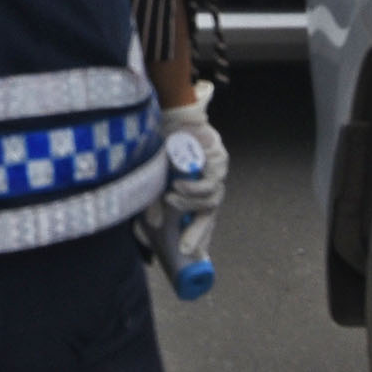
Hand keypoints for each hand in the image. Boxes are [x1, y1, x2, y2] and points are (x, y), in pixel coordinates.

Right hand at [157, 90, 228, 272]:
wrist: (169, 116)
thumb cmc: (161, 146)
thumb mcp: (154, 178)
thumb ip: (153, 201)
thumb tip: (154, 226)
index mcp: (197, 188)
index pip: (202, 218)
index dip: (199, 236)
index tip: (193, 256)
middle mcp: (210, 183)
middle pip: (210, 215)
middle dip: (199, 234)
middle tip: (187, 250)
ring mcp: (216, 173)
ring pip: (210, 201)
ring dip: (189, 203)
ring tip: (170, 198)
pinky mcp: (219, 161)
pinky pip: (210, 183)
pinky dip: (193, 188)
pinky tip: (178, 185)